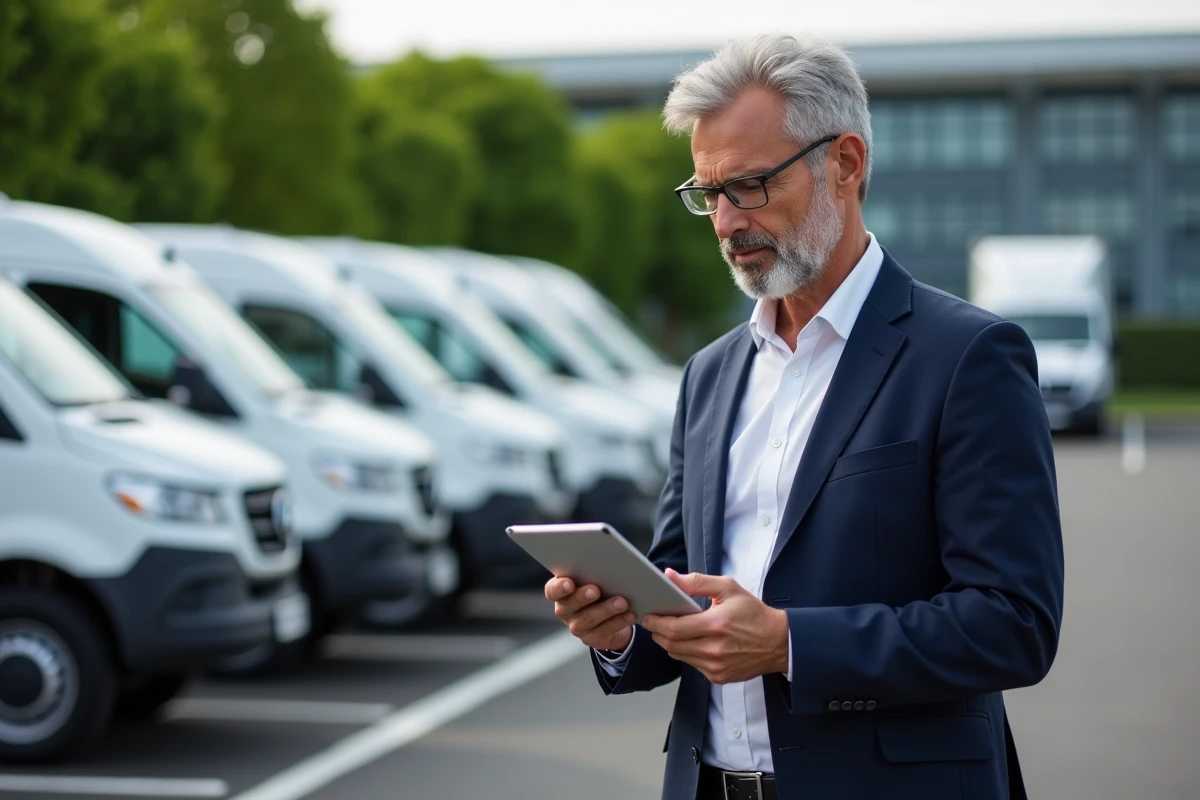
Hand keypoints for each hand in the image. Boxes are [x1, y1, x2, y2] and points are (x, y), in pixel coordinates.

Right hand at [545, 576, 635, 651]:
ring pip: (589, 619)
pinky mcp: (591, 638)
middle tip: (596, 589)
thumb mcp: (593, 578)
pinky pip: (605, 630)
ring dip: (606, 609)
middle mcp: (565, 610)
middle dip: (583, 597)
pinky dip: (619, 621)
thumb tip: (606, 564)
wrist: (608, 614)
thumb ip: (593, 572)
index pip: (552, 590)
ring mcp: (577, 626)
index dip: (559, 587)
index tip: (569, 583)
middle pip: (569, 605)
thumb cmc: (599, 587)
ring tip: (622, 602)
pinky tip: (630, 614)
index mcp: (561, 591)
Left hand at [641, 569, 788, 684]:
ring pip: (678, 655)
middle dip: (657, 633)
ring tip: (671, 630)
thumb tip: (670, 577)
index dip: (656, 623)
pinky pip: (691, 664)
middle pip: (671, 644)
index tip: (648, 615)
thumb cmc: (753, 613)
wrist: (778, 642)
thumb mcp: (728, 588)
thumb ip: (696, 582)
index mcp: (715, 624)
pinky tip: (691, 642)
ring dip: (670, 643)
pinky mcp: (718, 677)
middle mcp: (714, 649)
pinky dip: (686, 653)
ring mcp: (716, 666)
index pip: (673, 628)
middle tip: (654, 622)